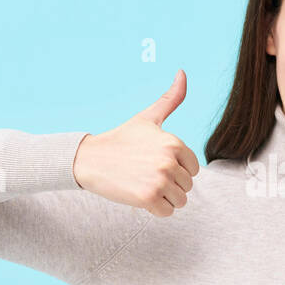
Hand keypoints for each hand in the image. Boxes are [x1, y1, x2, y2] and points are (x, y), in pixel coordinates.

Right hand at [72, 69, 200, 216]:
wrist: (90, 159)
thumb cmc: (121, 139)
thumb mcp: (148, 118)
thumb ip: (171, 98)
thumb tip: (183, 72)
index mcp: (174, 142)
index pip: (194, 169)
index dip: (176, 169)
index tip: (155, 163)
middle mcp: (169, 161)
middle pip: (187, 186)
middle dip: (170, 185)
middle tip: (146, 174)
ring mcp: (159, 180)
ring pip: (180, 201)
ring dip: (164, 198)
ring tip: (144, 184)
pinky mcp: (148, 198)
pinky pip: (167, 212)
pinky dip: (155, 209)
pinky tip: (140, 195)